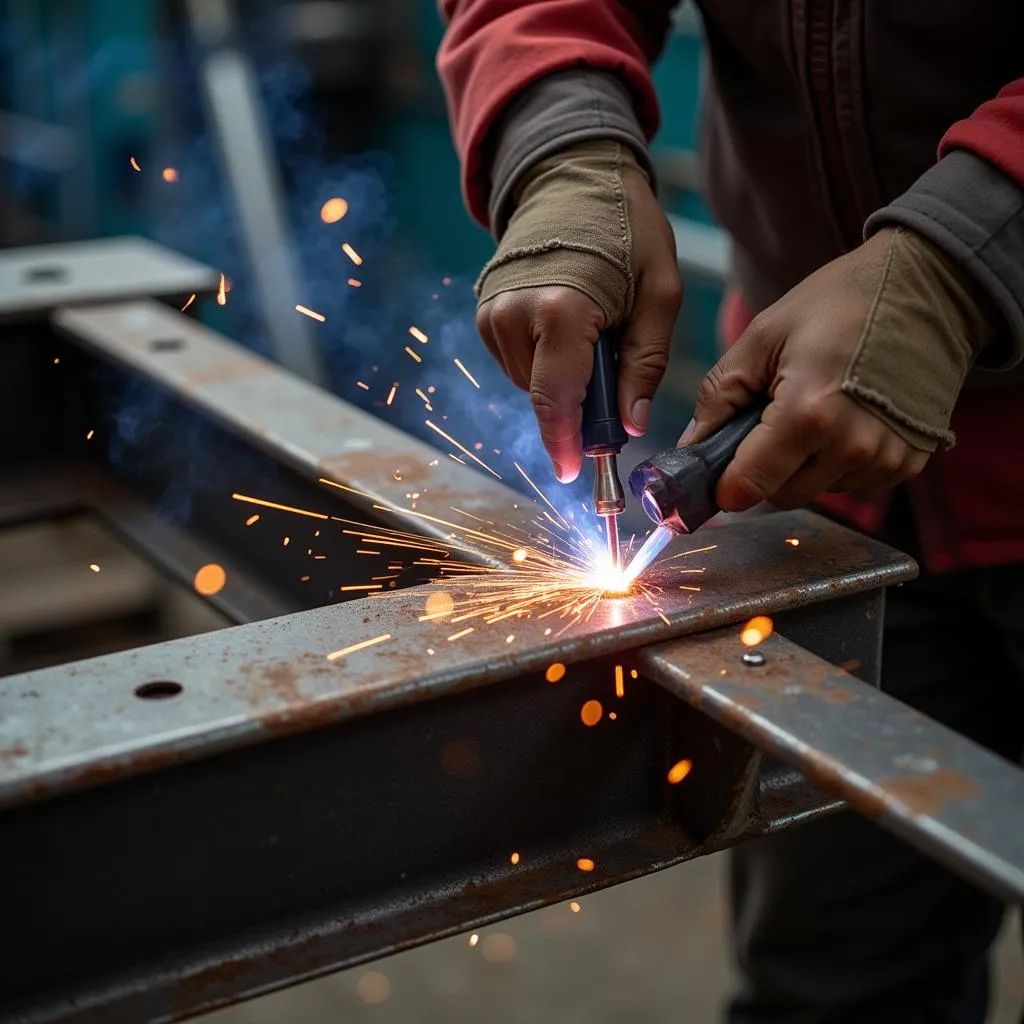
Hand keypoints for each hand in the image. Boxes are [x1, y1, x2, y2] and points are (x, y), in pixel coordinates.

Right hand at [475, 142, 681, 481]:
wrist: (572, 176)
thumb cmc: (627, 228)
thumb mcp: (660, 293)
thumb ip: (646, 363)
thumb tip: (629, 423)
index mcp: (560, 309)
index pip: (555, 398)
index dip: (565, 442)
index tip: (573, 472)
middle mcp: (513, 314)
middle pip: (542, 396)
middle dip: (576, 409)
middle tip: (610, 391)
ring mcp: (492, 314)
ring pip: (528, 383)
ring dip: (562, 381)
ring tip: (592, 340)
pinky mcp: (485, 313)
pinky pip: (516, 363)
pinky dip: (544, 363)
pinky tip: (567, 333)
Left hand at [684, 228, 932, 510]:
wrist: (928, 285)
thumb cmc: (841, 302)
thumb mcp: (764, 335)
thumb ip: (720, 395)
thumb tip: (691, 445)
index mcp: (809, 414)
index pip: (748, 486)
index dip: (723, 484)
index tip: (715, 472)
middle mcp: (852, 447)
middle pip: (781, 495)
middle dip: (762, 470)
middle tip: (766, 424)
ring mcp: (885, 459)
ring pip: (816, 491)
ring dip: (802, 467)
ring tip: (812, 412)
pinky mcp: (910, 463)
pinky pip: (852, 483)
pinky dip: (837, 462)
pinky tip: (845, 419)